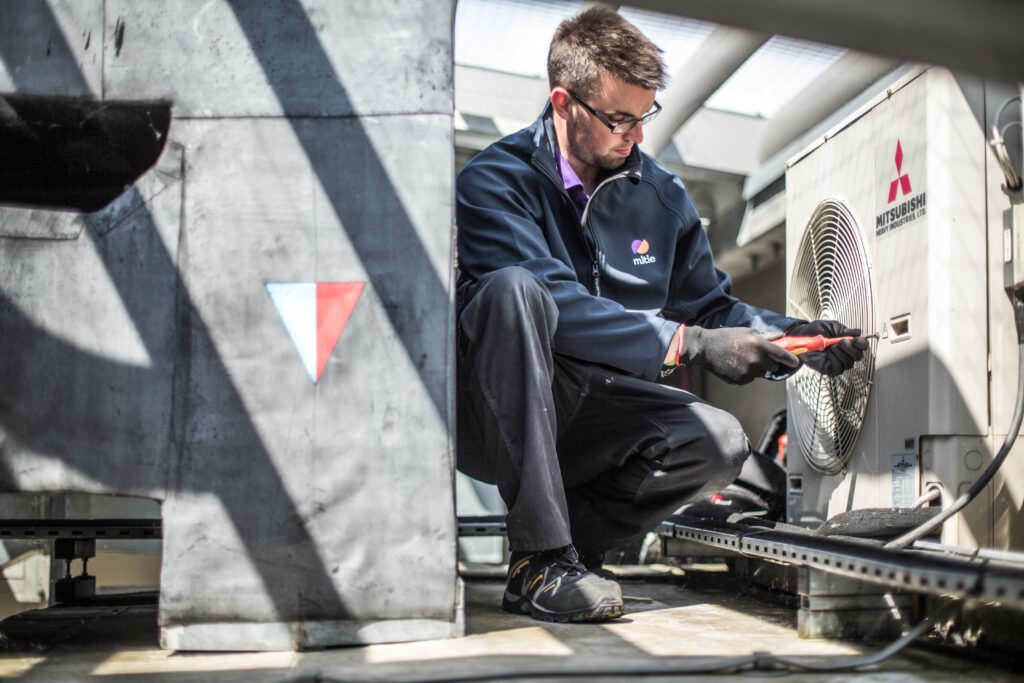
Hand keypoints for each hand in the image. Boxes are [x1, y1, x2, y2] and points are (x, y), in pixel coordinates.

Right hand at [682, 327, 799, 384]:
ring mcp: (748, 371)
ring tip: (742, 359)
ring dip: (756, 368)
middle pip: (774, 367)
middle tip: (758, 356)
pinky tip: (736, 365)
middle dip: (769, 363)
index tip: (796, 363)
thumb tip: (780, 338)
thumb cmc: (726, 337)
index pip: (782, 355)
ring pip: (761, 373)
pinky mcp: (741, 380)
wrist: (706, 348)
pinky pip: (750, 379)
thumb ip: (765, 336)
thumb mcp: (746, 331)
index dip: (791, 360)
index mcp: (759, 345)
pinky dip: (746, 374)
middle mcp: (756, 359)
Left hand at [785, 320, 867, 375]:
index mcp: (849, 342)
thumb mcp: (831, 326)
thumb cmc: (816, 331)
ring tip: (830, 346)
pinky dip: (834, 360)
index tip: (857, 340)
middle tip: (840, 342)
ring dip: (840, 354)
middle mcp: (846, 353)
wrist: (801, 336)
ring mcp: (838, 362)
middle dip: (851, 349)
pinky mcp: (830, 369)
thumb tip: (858, 333)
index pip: (862, 346)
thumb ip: (844, 330)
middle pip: (858, 356)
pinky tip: (828, 354)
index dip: (862, 344)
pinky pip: (838, 368)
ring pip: (848, 363)